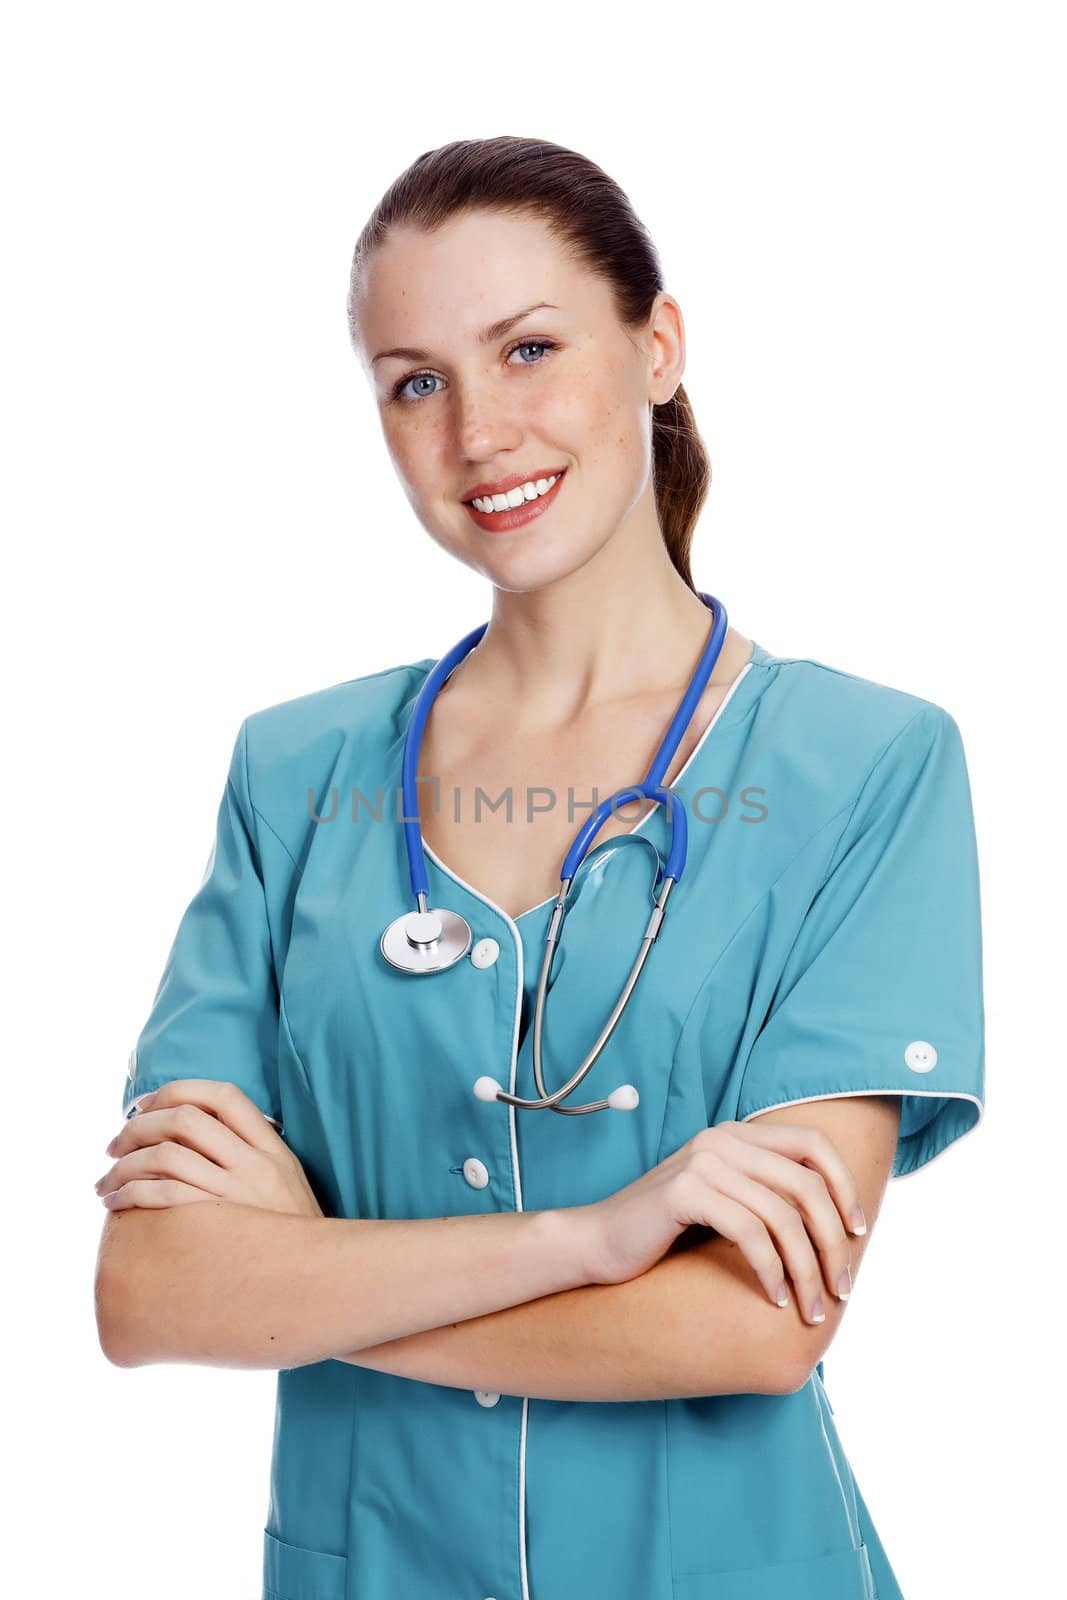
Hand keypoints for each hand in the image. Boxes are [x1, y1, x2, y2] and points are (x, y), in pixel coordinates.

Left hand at [95, 1079, 323, 1217]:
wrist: (318, 1279)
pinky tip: (117, 1204)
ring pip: (167, 1156)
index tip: (144, 1107)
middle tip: (113, 1145)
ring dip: (124, 1165)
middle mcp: (256, 1163)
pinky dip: (131, 1194)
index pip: (223, 1095)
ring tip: (105, 1182)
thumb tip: (195, 1131)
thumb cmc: (290, 1231)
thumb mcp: (285, 1179)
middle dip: (137, 1127)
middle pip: (185, 1119)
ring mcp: (239, 1193)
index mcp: (271, 1146)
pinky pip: (164, 1196)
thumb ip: (250, 1151)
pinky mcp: (221, 1225)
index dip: (177, 1091)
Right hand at [573, 1120, 866, 1324]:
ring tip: (812, 1309)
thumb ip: (767, 1198)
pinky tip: (773, 1299)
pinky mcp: (684, 1192)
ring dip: (807, 1269)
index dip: (844, 1185)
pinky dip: (771, 1270)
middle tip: (841, 1288)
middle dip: (833, 1241)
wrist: (597, 1244)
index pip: (813, 1143)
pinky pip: (750, 1232)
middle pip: (806, 1184)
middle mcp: (722, 1139)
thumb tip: (838, 1228)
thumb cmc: (665, 1234)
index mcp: (736, 1135)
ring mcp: (702, 1162)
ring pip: (782, 1215)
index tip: (858, 1232)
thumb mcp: (725, 1204)